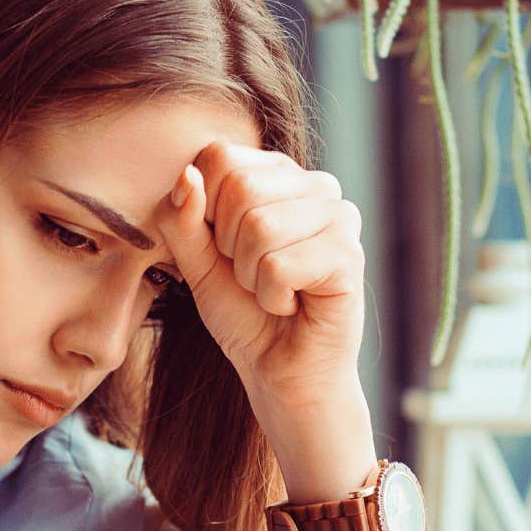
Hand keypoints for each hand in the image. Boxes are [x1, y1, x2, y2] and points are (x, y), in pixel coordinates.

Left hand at [158, 141, 364, 417]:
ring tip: (274, 291)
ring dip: (250, 277)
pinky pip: (279, 265)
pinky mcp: (348, 255)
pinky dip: (272, 297)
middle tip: (253, 275)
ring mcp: (338, 216)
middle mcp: (314, 185)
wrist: (281, 373)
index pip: (218, 156)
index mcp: (277, 174)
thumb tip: (186, 175)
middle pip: (238, 187)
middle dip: (228, 247)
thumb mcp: (196, 262)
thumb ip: (181, 219)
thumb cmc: (244, 314)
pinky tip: (293, 305)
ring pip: (259, 226)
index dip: (203, 210)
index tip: (225, 249)